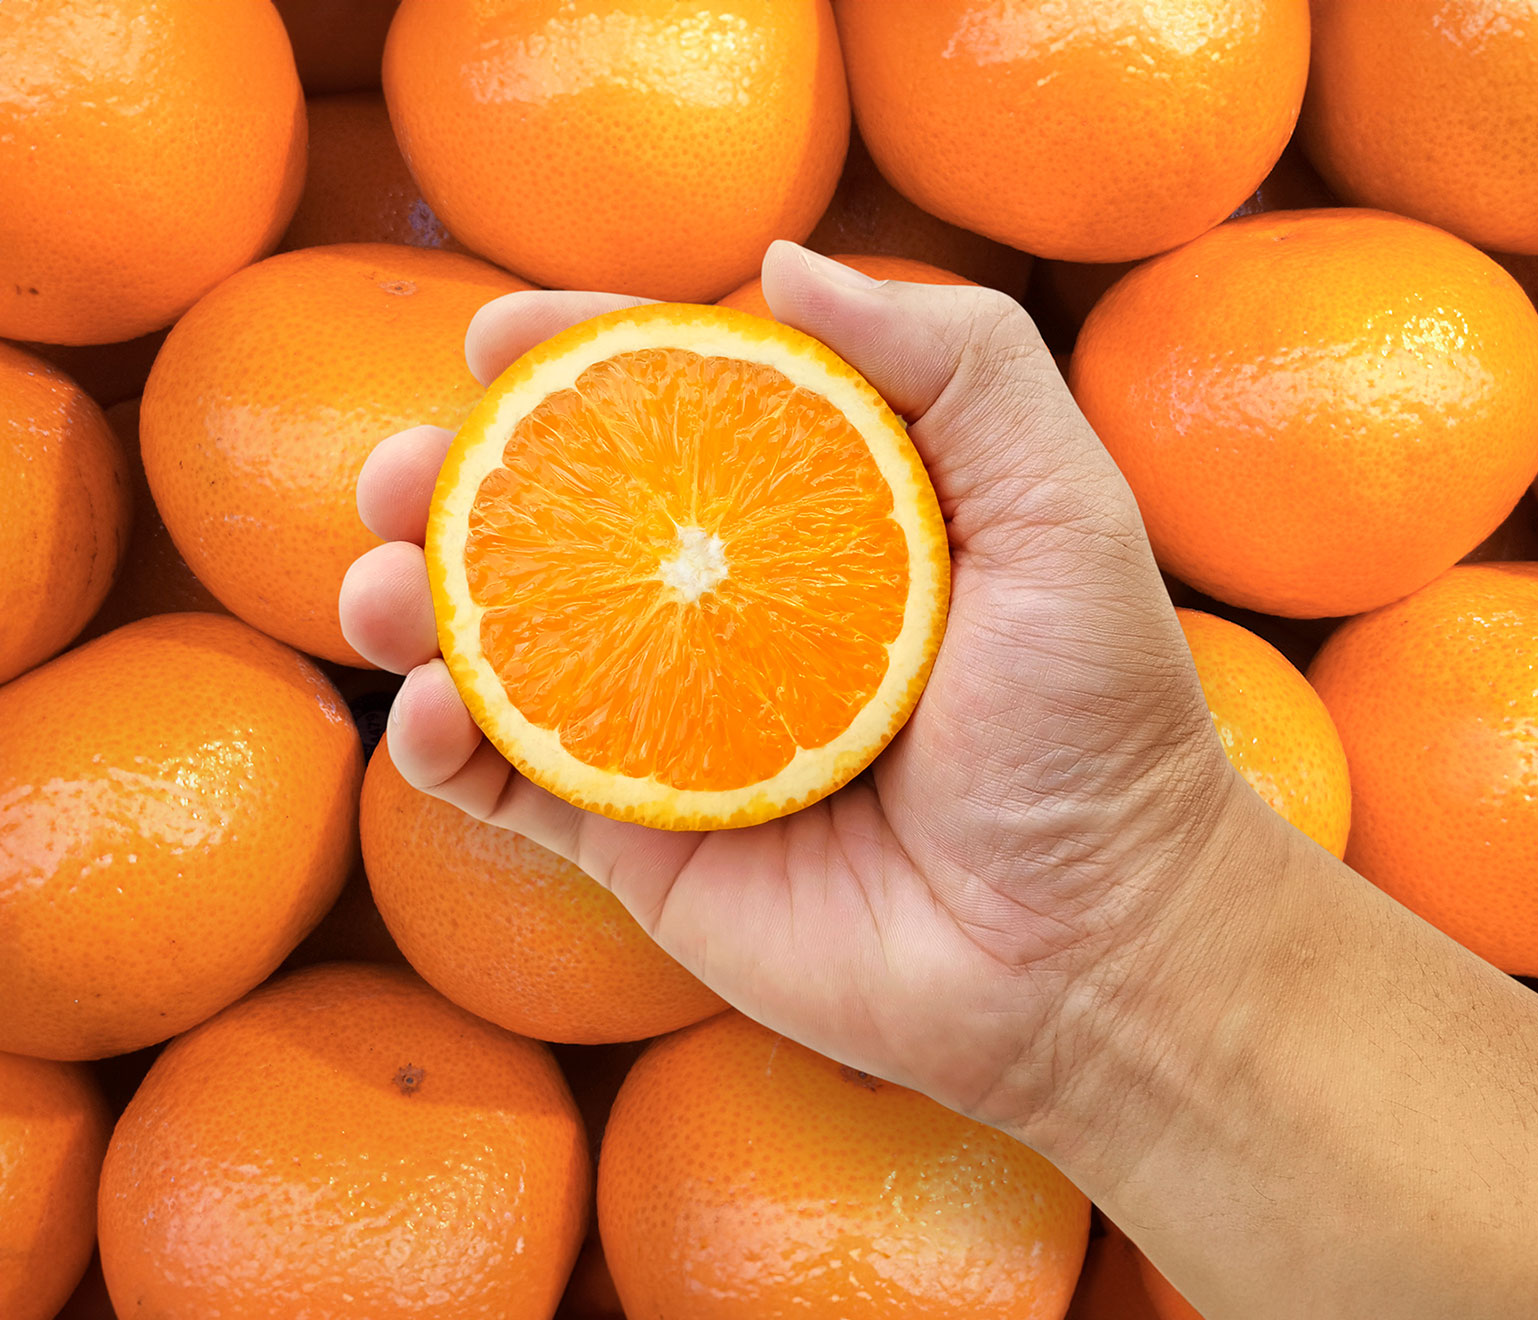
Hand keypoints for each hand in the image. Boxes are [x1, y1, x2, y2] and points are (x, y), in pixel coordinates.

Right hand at [339, 242, 1274, 1128]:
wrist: (1085, 948)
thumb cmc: (1092, 726)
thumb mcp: (1063, 507)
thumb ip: (956, 362)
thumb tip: (781, 261)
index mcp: (832, 522)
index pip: (687, 407)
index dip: (586, 354)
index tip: (497, 329)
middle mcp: (747, 615)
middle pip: (570, 521)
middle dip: (461, 480)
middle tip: (396, 470)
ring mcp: (687, 731)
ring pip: (513, 648)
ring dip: (414, 607)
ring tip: (368, 588)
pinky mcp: (650, 847)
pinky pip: (513, 788)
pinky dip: (442, 746)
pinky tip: (423, 715)